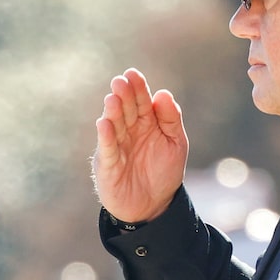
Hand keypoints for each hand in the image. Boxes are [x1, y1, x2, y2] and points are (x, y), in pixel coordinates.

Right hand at [95, 69, 187, 224]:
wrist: (154, 205)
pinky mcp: (107, 165)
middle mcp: (129, 131)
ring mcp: (116, 147)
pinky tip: (104, 123)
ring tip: (113, 99)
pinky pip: (107, 148)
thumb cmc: (163, 172)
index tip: (133, 74)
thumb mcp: (175, 143)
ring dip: (113, 112)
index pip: (141, 101)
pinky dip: (106, 136)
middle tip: (120, 81)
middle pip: (126, 109)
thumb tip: (162, 93)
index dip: (137, 88)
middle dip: (123, 95)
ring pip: (114, 126)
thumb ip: (170, 119)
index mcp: (146, 123)